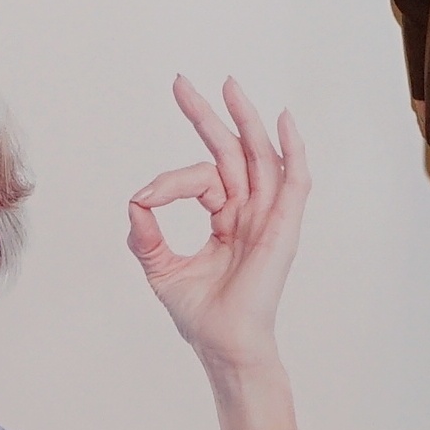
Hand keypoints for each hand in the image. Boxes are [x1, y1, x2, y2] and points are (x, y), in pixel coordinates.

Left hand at [129, 76, 309, 379]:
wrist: (224, 346)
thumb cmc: (202, 315)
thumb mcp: (162, 268)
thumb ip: (147, 235)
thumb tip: (135, 201)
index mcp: (225, 219)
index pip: (200, 178)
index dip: (169, 182)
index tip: (145, 196)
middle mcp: (248, 212)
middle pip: (231, 151)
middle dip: (207, 115)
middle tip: (181, 83)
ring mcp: (267, 217)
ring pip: (259, 156)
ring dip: (245, 119)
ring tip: (228, 85)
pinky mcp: (283, 227)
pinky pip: (294, 181)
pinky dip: (292, 149)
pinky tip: (283, 120)